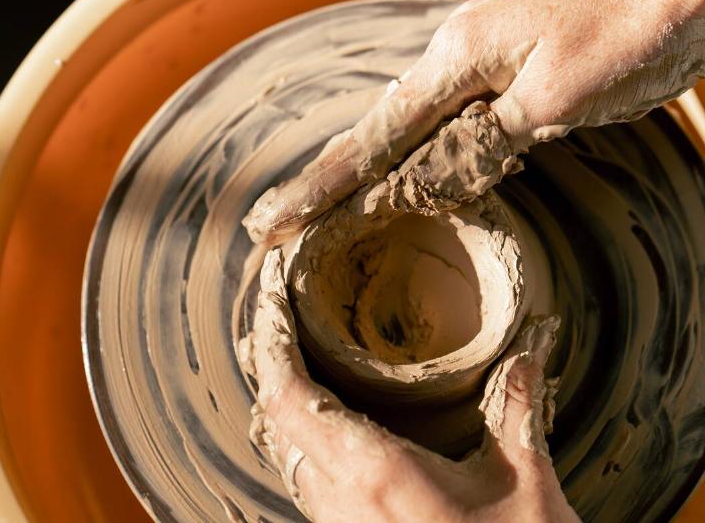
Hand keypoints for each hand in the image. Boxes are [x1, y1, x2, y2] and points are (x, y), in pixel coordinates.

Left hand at [239, 249, 579, 521]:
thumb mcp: (526, 484)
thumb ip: (519, 408)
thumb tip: (531, 348)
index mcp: (377, 473)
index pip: (290, 397)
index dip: (270, 344)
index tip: (269, 300)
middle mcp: (342, 500)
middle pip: (275, 418)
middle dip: (270, 362)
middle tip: (279, 315)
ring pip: (284, 450)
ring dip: (282, 401)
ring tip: (294, 354)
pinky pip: (305, 480)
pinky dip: (302, 437)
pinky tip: (325, 420)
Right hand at [243, 0, 704, 244]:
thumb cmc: (632, 28)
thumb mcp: (555, 97)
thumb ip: (486, 142)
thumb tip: (428, 184)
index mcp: (456, 60)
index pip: (372, 140)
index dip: (322, 188)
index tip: (277, 222)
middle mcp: (454, 60)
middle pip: (373, 134)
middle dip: (324, 184)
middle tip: (274, 224)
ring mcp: (476, 65)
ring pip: (403, 131)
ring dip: (360, 174)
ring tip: (313, 209)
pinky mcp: (502, 75)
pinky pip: (440, 126)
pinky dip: (408, 159)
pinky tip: (391, 176)